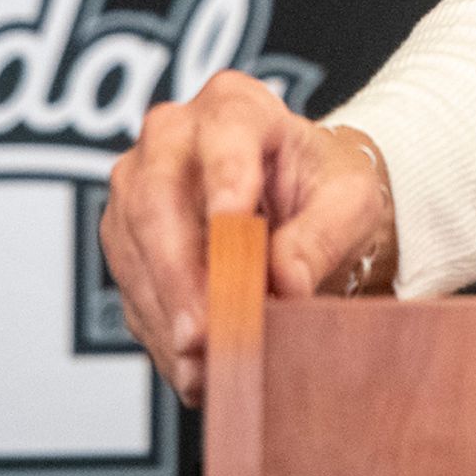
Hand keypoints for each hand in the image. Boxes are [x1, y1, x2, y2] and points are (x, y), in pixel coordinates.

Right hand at [97, 71, 396, 403]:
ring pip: (133, 249)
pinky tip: (191, 368)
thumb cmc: (327, 188)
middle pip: (159, 199)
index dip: (224, 183)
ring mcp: (137, 185)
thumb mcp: (350, 202)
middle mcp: (172, 135)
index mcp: (236, 106)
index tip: (231, 229)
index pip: (224, 137)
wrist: (302, 204)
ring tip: (202, 366)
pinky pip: (130, 288)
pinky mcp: (124, 238)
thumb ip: (321, 235)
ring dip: (166, 314)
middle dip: (179, 273)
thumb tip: (284, 282)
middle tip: (202, 333)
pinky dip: (161, 332)